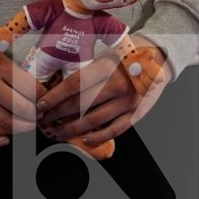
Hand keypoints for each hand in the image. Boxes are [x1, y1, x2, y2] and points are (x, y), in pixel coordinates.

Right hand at [0, 43, 47, 149]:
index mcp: (0, 68)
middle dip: (34, 116)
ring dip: (21, 129)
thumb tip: (38, 91)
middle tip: (38, 116)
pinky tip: (5, 140)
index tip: (45, 102)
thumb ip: (16, 72)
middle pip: (20, 109)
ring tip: (27, 126)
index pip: (30, 88)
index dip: (42, 98)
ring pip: (5, 124)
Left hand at [35, 35, 171, 146]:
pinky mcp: (136, 114)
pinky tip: (85, 140)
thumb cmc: (125, 57)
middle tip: (45, 120)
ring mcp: (128, 102)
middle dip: (58, 115)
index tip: (41, 105)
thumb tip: (60, 92)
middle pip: (81, 105)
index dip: (55, 97)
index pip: (74, 85)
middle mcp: (117, 86)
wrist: (157, 60)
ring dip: (73, 129)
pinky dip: (98, 137)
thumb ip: (87, 74)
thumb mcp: (104, 58)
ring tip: (58, 132)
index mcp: (107, 68)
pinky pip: (114, 130)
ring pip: (94, 121)